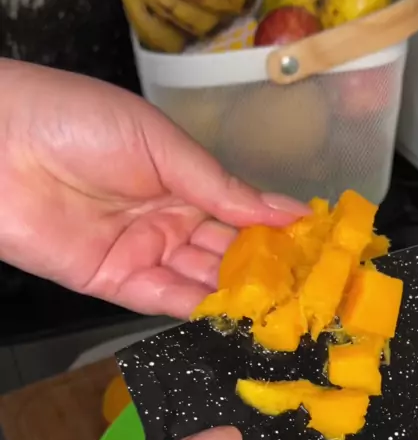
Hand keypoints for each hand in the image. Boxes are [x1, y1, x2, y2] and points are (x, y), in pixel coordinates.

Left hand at [0, 59, 305, 317]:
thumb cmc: (76, 121)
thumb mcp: (159, 143)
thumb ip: (218, 186)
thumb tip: (284, 210)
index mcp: (182, 177)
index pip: (240, 211)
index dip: (277, 229)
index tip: (318, 247)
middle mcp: (167, 218)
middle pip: (225, 252)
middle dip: (265, 270)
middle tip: (309, 292)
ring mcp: (142, 252)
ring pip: (201, 280)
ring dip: (238, 296)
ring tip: (283, 311)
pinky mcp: (114, 282)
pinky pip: (163, 300)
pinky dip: (199, 310)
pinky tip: (235, 318)